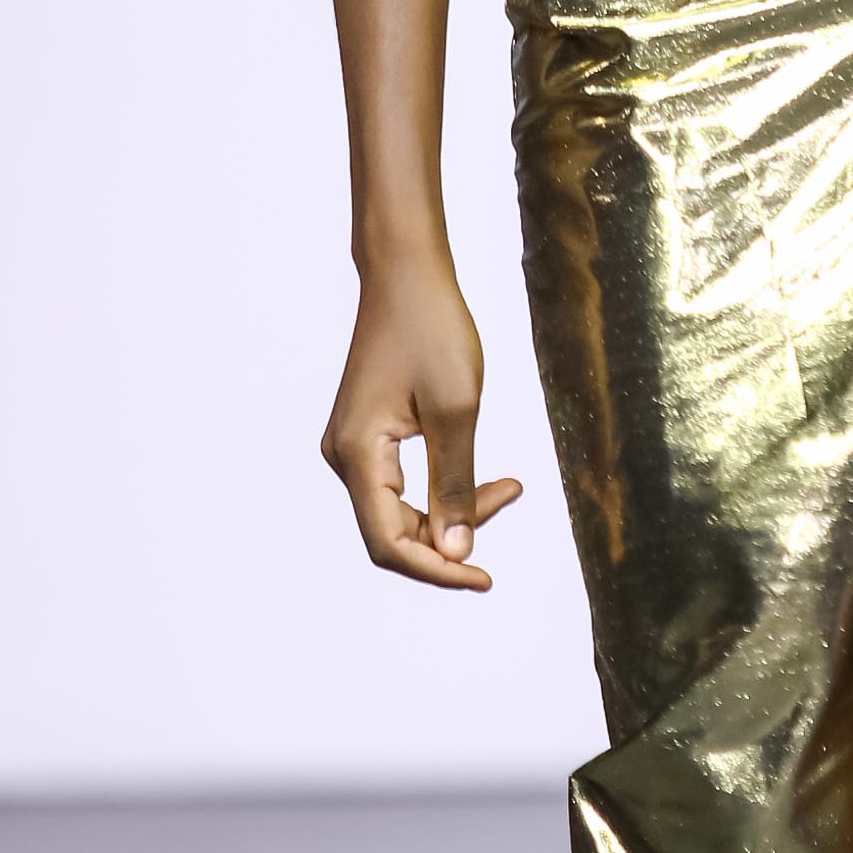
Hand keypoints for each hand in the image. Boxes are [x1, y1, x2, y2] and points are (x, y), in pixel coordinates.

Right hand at [324, 251, 523, 591]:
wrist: (406, 274)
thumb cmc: (432, 330)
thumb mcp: (456, 412)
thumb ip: (455, 486)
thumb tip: (456, 552)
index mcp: (358, 455)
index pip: (390, 543)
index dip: (438, 570)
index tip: (485, 578)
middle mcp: (343, 457)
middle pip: (394, 532)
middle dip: (452, 537)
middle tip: (509, 501)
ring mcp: (352, 447)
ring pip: (399, 511)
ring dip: (451, 512)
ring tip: (507, 487)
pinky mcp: (366, 436)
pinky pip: (399, 485)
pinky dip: (440, 489)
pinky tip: (482, 478)